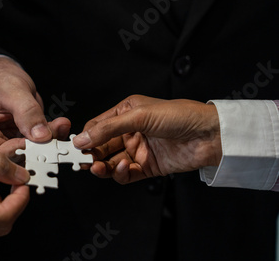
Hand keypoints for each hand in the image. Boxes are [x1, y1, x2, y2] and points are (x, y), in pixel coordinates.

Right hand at [0, 57, 70, 154]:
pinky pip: (37, 146)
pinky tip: (59, 126)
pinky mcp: (20, 142)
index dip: (19, 150)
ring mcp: (5, 145)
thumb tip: (41, 136)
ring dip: (48, 142)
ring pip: (29, 154)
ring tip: (59, 127)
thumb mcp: (12, 91)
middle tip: (54, 135)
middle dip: (37, 148)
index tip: (38, 143)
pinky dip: (51, 137)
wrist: (4, 75)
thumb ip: (27, 113)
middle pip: (14, 158)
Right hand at [73, 95, 221, 183]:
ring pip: (111, 162)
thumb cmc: (180, 115)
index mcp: (125, 113)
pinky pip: (127, 174)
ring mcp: (138, 150)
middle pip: (101, 146)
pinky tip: (125, 168)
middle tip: (83, 162)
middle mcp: (130, 132)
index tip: (76, 147)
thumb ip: (108, 128)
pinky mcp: (148, 167)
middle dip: (91, 155)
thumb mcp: (139, 116)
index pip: (97, 126)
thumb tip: (82, 138)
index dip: (86, 137)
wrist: (210, 135)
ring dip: (103, 166)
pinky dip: (121, 174)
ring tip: (99, 168)